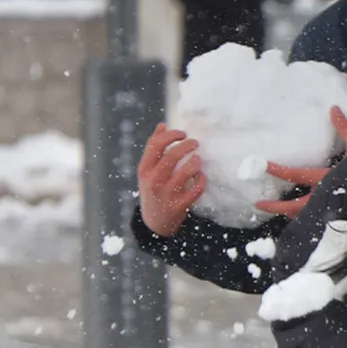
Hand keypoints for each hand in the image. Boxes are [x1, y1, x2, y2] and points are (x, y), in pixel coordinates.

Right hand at [138, 123, 206, 237]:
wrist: (154, 222)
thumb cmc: (153, 189)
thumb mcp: (147, 170)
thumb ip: (154, 148)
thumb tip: (163, 125)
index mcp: (145, 169)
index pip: (156, 145)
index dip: (171, 135)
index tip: (182, 133)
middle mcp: (154, 181)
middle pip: (172, 156)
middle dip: (186, 146)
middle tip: (195, 143)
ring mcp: (167, 194)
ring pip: (186, 172)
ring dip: (195, 162)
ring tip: (198, 159)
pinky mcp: (180, 205)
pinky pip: (196, 189)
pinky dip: (201, 180)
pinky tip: (201, 176)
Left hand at [255, 106, 346, 217]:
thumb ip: (343, 128)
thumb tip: (333, 108)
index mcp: (327, 178)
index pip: (296, 174)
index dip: (278, 170)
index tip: (264, 166)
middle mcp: (325, 196)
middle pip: (293, 205)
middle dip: (275, 206)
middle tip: (258, 205)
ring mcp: (330, 210)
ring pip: (304, 216)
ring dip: (289, 214)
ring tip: (279, 212)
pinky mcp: (337, 219)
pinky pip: (316, 221)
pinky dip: (306, 219)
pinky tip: (302, 218)